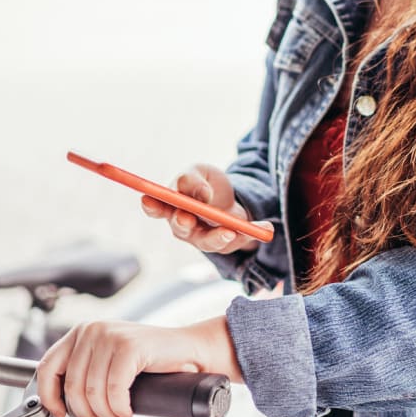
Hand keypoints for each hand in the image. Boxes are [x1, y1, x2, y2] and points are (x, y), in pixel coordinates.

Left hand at [35, 316, 241, 416]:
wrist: (188, 350)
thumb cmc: (150, 361)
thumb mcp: (107, 363)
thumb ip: (83, 373)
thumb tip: (60, 404)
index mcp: (82, 332)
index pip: (47, 367)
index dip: (49, 398)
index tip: (61, 414)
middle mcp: (92, 330)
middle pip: (72, 387)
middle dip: (86, 414)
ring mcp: (111, 336)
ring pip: (92, 393)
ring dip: (106, 415)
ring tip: (119, 416)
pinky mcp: (130, 347)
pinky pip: (114, 391)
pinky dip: (120, 409)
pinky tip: (128, 412)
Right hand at [141, 163, 269, 254]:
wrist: (230, 197)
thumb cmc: (206, 184)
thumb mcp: (200, 173)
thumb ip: (193, 179)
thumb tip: (201, 194)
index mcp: (172, 205)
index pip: (156, 208)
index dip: (151, 205)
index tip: (148, 199)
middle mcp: (184, 226)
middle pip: (181, 229)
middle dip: (183, 224)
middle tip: (187, 218)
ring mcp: (204, 238)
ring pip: (209, 242)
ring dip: (219, 237)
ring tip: (231, 231)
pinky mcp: (227, 243)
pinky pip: (239, 240)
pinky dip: (253, 232)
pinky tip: (266, 227)